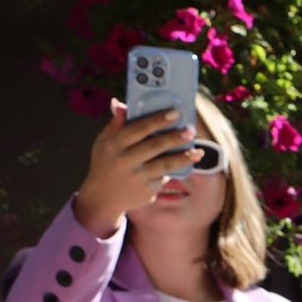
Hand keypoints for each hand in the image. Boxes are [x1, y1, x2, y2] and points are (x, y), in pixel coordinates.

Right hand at [71, 98, 197, 237]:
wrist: (103, 198)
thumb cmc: (105, 163)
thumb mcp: (103, 142)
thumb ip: (116, 124)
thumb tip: (121, 103)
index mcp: (114, 144)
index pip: (138, 128)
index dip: (157, 120)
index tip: (174, 112)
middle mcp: (125, 160)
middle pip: (154, 146)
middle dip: (175, 137)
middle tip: (191, 130)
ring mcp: (137, 176)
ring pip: (164, 164)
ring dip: (183, 157)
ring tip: (198, 151)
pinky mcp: (147, 190)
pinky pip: (164, 176)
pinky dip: (176, 168)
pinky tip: (188, 161)